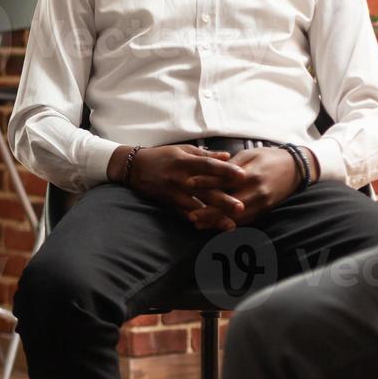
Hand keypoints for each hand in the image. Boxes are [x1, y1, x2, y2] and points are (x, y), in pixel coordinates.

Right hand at [115, 144, 246, 224]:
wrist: (135, 167)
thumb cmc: (162, 156)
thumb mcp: (183, 150)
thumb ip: (206, 155)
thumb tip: (228, 156)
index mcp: (185, 161)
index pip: (209, 166)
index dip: (225, 170)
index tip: (242, 175)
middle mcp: (181, 178)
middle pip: (205, 189)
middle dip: (224, 199)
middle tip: (242, 207)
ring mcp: (175, 192)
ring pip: (198, 206)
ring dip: (215, 216)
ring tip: (231, 224)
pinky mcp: (170, 202)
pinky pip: (186, 213)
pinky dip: (199, 220)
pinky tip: (211, 228)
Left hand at [186, 147, 303, 229]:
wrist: (297, 167)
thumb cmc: (269, 157)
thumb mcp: (249, 154)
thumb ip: (230, 165)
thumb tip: (209, 169)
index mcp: (250, 174)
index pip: (224, 181)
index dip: (205, 183)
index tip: (188, 185)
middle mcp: (256, 191)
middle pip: (228, 205)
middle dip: (209, 212)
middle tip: (190, 216)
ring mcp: (262, 203)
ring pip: (237, 217)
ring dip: (217, 222)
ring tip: (199, 224)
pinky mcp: (266, 210)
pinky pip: (247, 220)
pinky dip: (231, 224)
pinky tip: (217, 226)